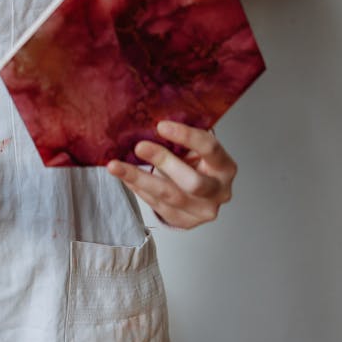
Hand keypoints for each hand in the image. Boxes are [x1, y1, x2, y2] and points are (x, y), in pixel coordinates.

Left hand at [106, 120, 236, 229]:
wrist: (202, 192)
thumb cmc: (197, 161)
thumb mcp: (195, 147)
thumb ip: (181, 138)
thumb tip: (148, 119)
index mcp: (225, 166)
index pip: (209, 148)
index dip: (186, 136)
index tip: (161, 126)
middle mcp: (219, 191)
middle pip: (192, 181)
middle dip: (164, 162)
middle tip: (139, 147)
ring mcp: (203, 210)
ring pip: (169, 196)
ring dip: (139, 179)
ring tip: (116, 166)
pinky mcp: (185, 221)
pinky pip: (158, 205)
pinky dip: (139, 189)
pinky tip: (126, 177)